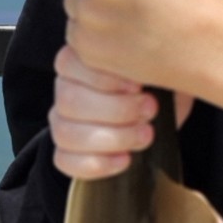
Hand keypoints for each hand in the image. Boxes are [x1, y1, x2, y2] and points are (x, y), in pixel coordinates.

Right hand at [48, 45, 194, 180]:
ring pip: (65, 134)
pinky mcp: (66, 151)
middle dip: (116, 110)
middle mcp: (64, 87)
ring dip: (111, 138)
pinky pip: (64, 161)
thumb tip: (155, 67)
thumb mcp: (159, 66)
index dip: (103, 78)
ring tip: (145, 135)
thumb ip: (149, 61)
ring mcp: (61, 120)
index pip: (68, 64)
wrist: (160, 112)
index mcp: (79, 58)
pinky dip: (97, 164)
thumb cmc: (158, 83)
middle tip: (150, 110)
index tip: (138, 85)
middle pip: (69, 101)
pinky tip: (125, 158)